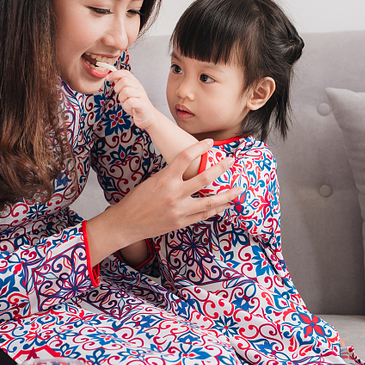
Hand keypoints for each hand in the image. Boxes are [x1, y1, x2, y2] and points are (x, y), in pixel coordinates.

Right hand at [85, 139, 240, 264]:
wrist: (126, 223)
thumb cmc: (137, 200)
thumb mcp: (152, 181)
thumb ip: (171, 175)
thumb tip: (189, 168)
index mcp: (165, 179)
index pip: (186, 157)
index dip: (199, 147)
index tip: (209, 141)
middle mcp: (174, 194)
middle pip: (204, 178)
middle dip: (221, 168)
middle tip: (232, 160)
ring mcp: (179, 210)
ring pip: (210, 201)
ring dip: (227, 194)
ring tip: (239, 188)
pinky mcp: (181, 222)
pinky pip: (204, 215)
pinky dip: (217, 209)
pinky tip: (226, 204)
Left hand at [109, 69, 156, 129]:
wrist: (148, 117)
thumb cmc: (136, 106)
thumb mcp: (127, 93)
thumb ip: (121, 85)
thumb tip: (113, 77)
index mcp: (135, 83)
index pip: (125, 73)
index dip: (115, 74)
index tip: (107, 78)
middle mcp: (139, 87)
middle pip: (124, 81)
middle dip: (118, 89)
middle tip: (120, 96)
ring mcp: (141, 95)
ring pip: (126, 91)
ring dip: (122, 99)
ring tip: (125, 103)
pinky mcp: (142, 104)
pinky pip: (130, 102)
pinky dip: (126, 106)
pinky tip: (129, 108)